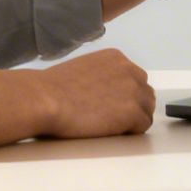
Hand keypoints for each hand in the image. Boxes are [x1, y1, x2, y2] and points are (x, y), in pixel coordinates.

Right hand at [0, 47, 154, 147]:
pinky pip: (143, 126)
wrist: (44, 99)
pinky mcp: (132, 112)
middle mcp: (129, 70)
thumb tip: (107, 91)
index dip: (126, 95)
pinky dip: (130, 132)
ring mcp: (133, 91)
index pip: (135, 78)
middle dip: (133, 106)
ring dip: (133, 120)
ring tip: (110, 127)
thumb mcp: (83, 69)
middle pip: (145, 93)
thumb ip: (102, 76)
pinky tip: (111, 132)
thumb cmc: (52, 89)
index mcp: (116, 58)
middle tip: (113, 119)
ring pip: (146, 110)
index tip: (112, 105)